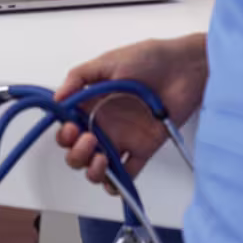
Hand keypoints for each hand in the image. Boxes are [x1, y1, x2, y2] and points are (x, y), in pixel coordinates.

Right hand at [54, 34, 207, 185]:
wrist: (185, 67)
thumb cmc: (149, 58)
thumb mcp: (107, 62)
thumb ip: (79, 77)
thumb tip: (57, 98)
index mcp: (91, 104)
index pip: (68, 127)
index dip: (64, 134)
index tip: (71, 128)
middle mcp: (104, 124)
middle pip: (79, 151)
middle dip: (76, 154)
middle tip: (88, 140)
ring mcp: (123, 138)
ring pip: (99, 166)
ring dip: (93, 170)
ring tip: (101, 158)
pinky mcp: (144, 148)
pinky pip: (128, 173)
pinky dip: (119, 183)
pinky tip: (115, 179)